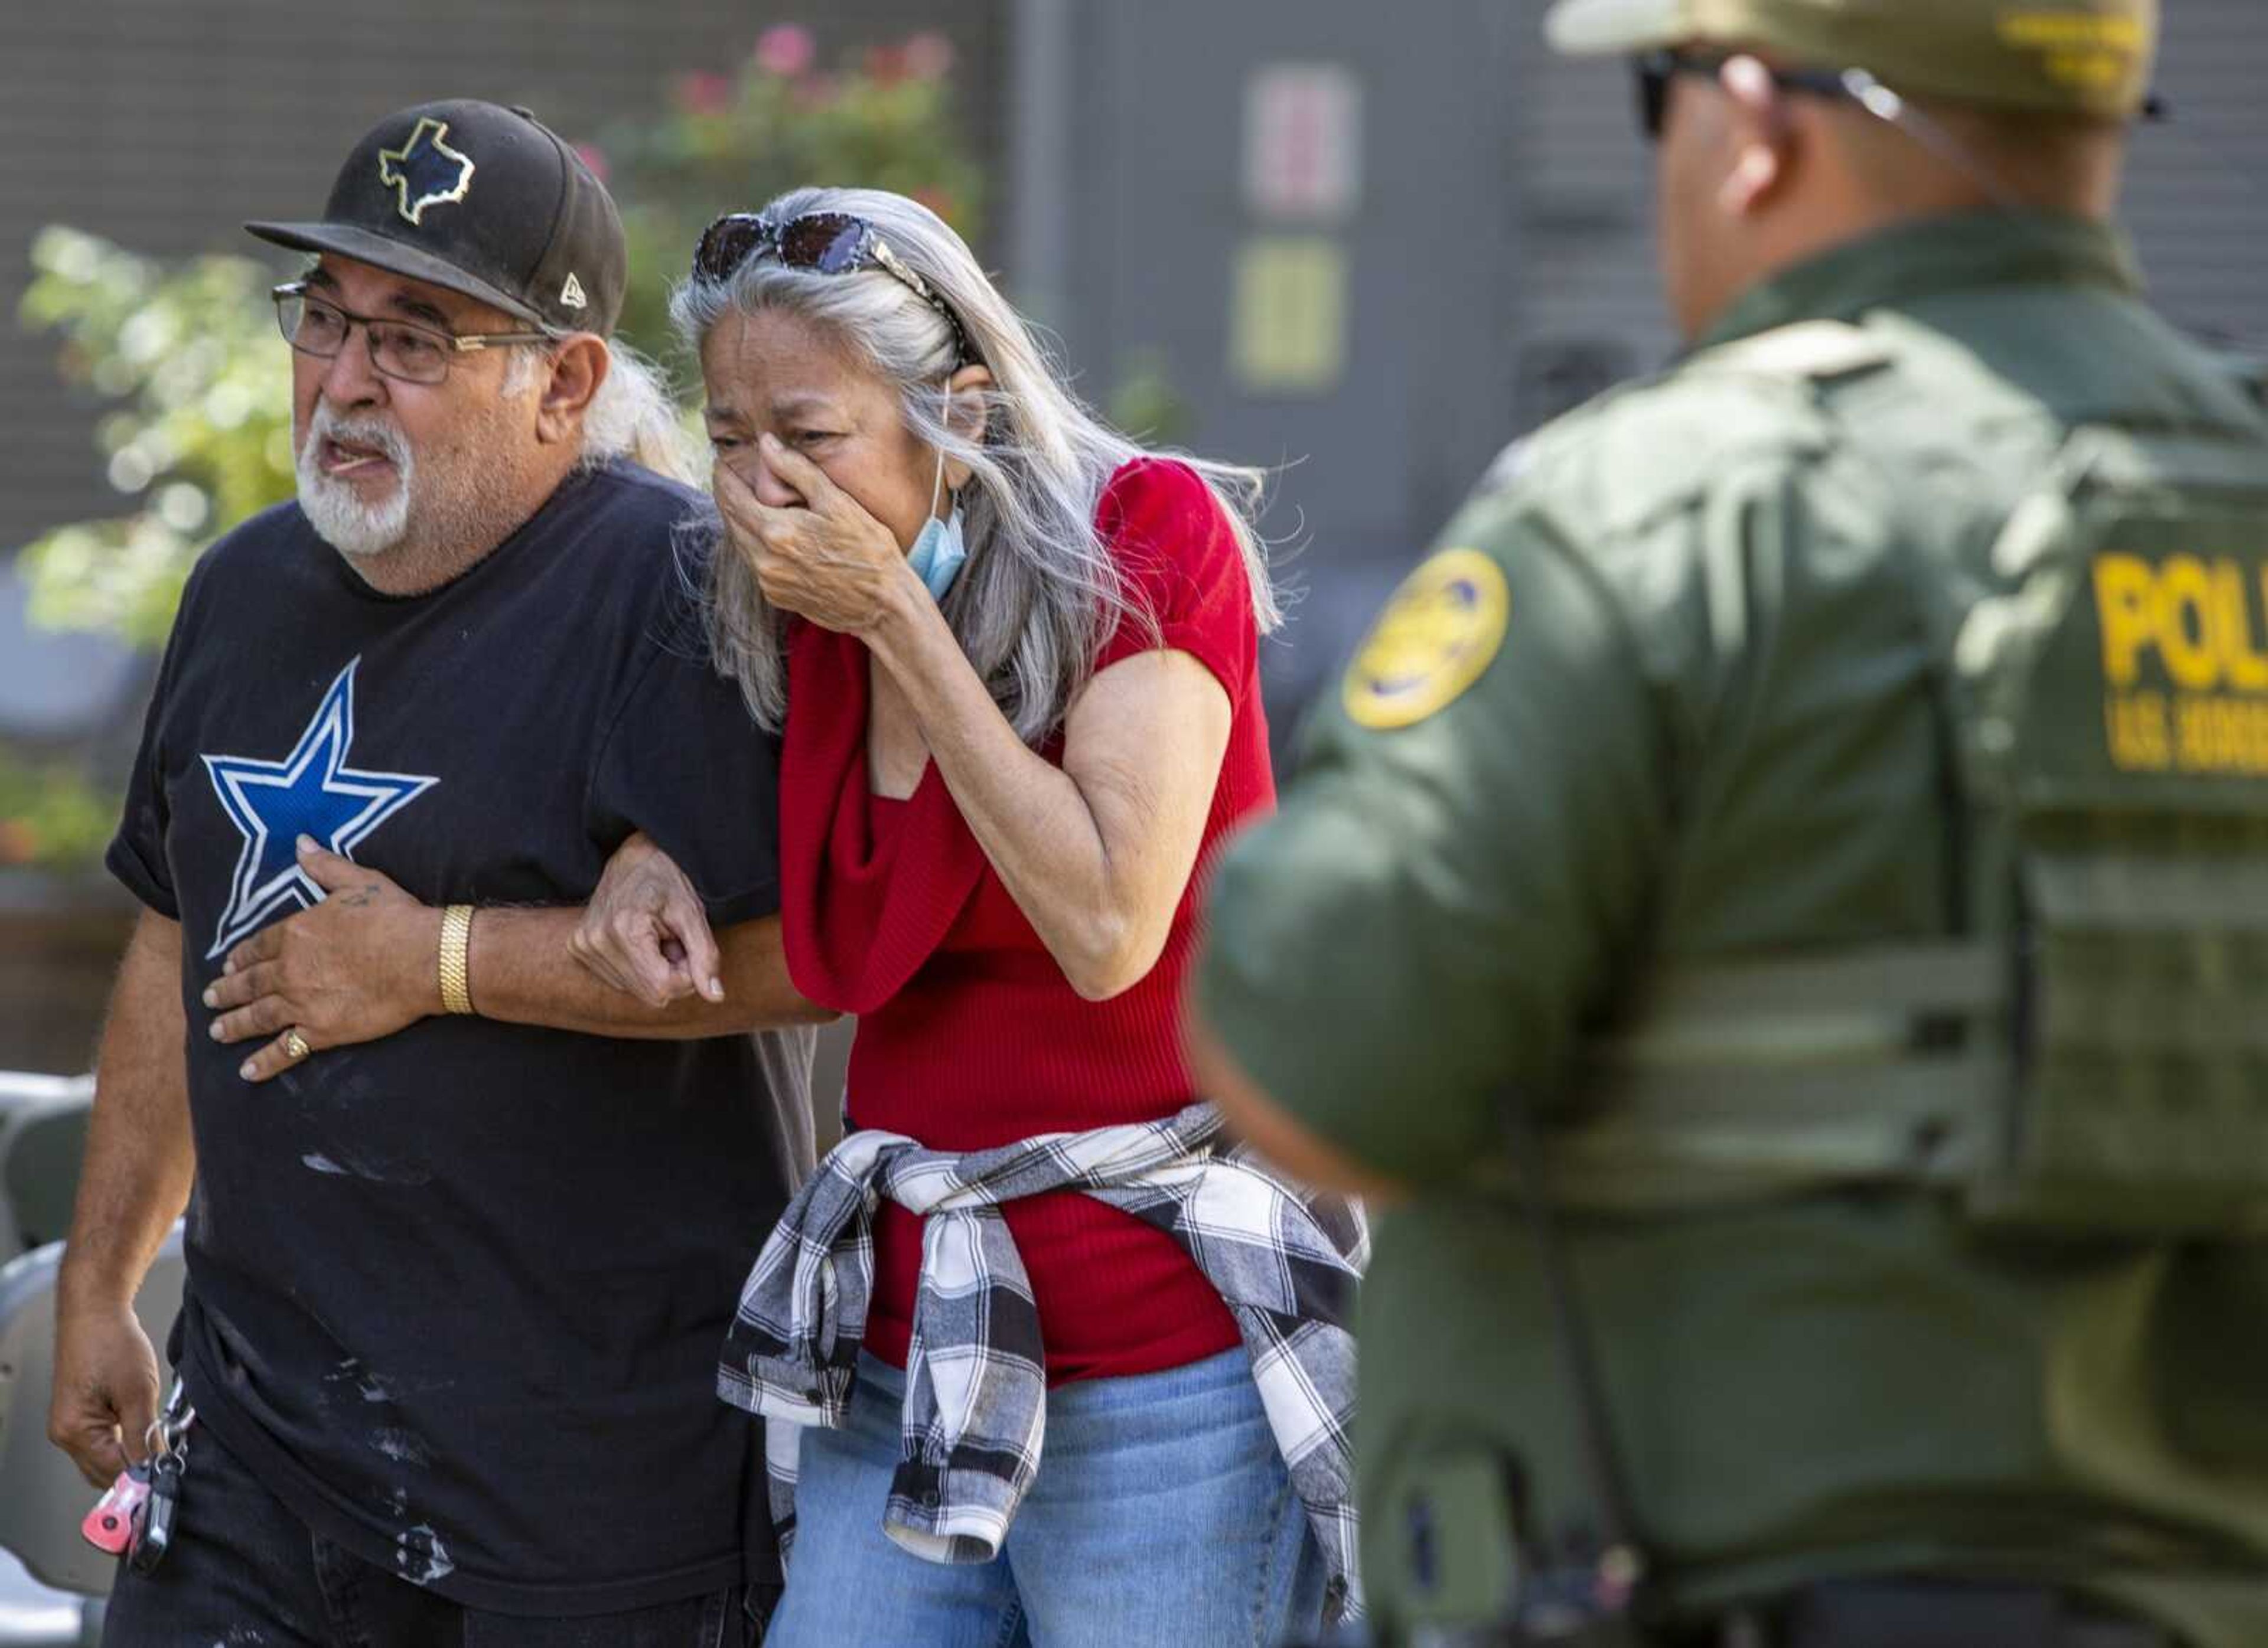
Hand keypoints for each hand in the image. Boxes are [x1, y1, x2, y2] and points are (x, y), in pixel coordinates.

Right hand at [49, 1301, 159, 1488]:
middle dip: (138, 1470)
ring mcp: (72, 1426)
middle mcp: (67, 1434)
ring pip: (107, 1459)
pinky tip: (146, 1431)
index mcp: (74, 1431)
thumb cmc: (111, 1342)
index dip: (144, 1477)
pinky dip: (126, 1443)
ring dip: (133, 1457)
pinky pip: (105, 1442)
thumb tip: (155, 1467)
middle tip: (171, 1463)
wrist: (96, 1311)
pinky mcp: (82, 1415)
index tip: (169, 1479)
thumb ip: (145, 1434)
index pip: (113, 1473)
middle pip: (106, 1472)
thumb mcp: (138, 1391)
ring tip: (160, 1442)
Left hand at [204, 837, 439, 1081]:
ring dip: (234, 1025)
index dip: (241, 956)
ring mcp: (301, 1003)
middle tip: (210, 998)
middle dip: (227, 991)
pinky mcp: (321, 1031)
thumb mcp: (360, 881)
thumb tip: (301, 842)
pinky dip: (264, 1063)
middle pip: (250, 983)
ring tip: (217, 1031)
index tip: (228, 964)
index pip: (258, 946)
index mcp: (297, 932)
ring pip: (257, 1016)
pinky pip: (285, 1050)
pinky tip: (247, 1071)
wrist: (423, 958)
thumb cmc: (396, 917)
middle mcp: (289, 969)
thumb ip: (325, 866)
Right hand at [569, 831, 723, 1007]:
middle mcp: (595, 941)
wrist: (634, 855)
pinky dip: (638, 966)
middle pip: (649, 993)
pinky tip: (640, 940)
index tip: (689, 948)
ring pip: (635, 989)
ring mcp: (582, 946)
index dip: (686, 975)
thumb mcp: (693, 913)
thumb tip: (715, 997)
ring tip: (656, 937)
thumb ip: (705, 956)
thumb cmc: (667, 879)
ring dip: (654, 970)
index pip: (662, 988)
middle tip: (674, 941)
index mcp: (623, 930)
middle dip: (671, 973)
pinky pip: (620, 980)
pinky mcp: (578, 949)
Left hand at [715, 435, 920, 636]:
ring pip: (740, 543)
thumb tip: (767, 444)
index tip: (721, 462)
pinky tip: (772, 535)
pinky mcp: (777, 597)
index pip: (731, 497)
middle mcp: (764, 560)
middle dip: (727, 496)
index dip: (723, 477)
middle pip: (730, 521)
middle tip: (730, 477)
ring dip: (741, 521)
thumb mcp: (837, 502)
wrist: (883, 604)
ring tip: (750, 501)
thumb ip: (797, 470)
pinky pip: (756, 564)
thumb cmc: (868, 550)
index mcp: (776, 532)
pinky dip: (756, 545)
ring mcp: (769, 582)